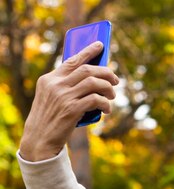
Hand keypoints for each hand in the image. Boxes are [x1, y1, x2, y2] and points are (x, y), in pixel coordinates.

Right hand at [20, 41, 118, 161]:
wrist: (40, 140)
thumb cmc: (49, 120)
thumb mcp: (50, 98)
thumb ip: (64, 87)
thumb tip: (91, 80)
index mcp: (49, 79)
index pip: (72, 60)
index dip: (88, 51)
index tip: (100, 45)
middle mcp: (56, 85)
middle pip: (87, 70)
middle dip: (105, 72)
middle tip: (115, 80)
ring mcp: (64, 96)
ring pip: (93, 82)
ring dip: (107, 88)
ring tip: (112, 95)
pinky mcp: (72, 110)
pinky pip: (95, 100)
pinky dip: (105, 103)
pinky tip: (107, 109)